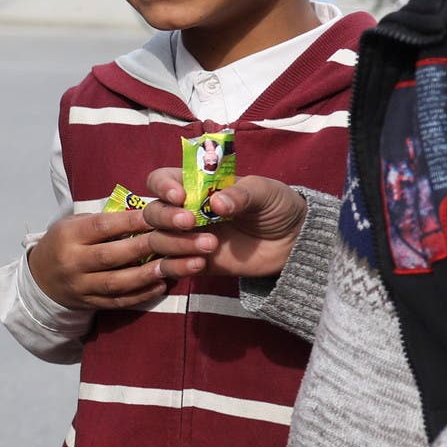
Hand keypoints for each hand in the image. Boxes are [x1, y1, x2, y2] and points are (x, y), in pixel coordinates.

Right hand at [26, 206, 198, 312]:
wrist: (40, 280)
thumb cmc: (67, 242)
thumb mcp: (77, 223)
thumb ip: (108, 221)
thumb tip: (151, 211)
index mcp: (69, 234)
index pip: (105, 226)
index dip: (137, 221)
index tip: (170, 215)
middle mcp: (72, 261)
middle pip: (117, 254)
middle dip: (159, 246)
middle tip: (197, 240)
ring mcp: (80, 286)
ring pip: (120, 281)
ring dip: (155, 272)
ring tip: (189, 265)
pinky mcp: (89, 304)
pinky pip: (119, 301)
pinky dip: (143, 294)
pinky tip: (164, 284)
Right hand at [137, 168, 311, 280]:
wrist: (294, 242)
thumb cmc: (277, 206)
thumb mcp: (265, 192)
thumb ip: (241, 194)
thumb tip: (217, 203)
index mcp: (196, 186)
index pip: (161, 180)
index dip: (162, 186)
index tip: (180, 196)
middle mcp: (184, 210)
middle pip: (152, 212)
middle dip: (166, 217)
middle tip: (190, 222)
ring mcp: (186, 238)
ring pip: (157, 240)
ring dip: (176, 243)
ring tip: (210, 246)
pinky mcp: (193, 262)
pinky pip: (169, 266)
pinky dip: (178, 266)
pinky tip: (200, 264)